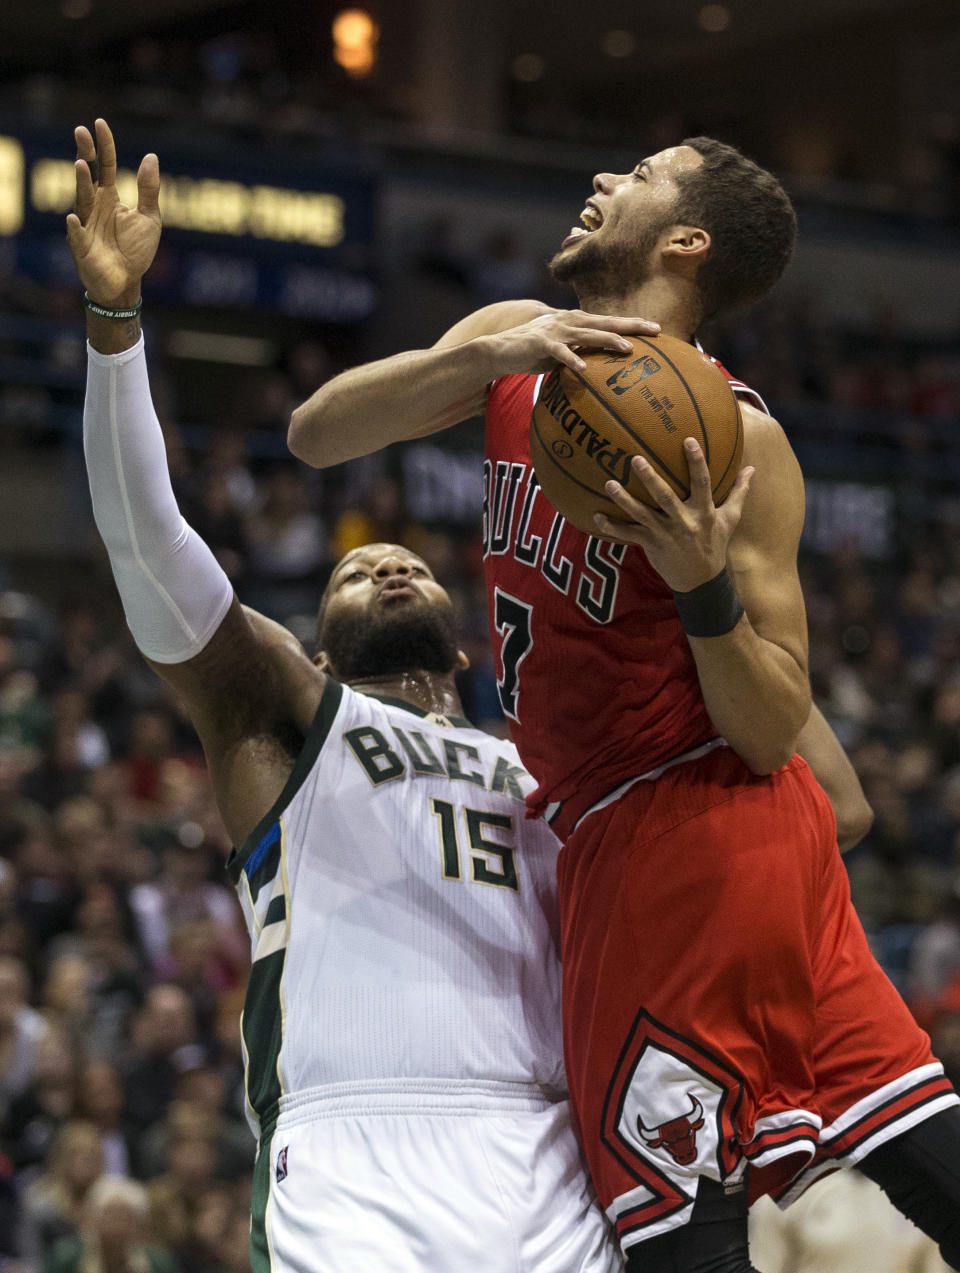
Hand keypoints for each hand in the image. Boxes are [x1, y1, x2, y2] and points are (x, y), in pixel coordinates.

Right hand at [65, 118, 160, 306]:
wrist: (127, 282)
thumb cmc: (136, 250)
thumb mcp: (150, 218)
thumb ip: (149, 189)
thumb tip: (151, 156)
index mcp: (110, 197)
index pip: (105, 165)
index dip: (104, 146)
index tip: (100, 123)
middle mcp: (95, 206)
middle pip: (89, 175)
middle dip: (85, 153)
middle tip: (81, 131)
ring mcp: (86, 225)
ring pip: (82, 201)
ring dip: (81, 184)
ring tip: (81, 165)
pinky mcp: (82, 247)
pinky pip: (77, 236)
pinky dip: (75, 229)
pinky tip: (74, 219)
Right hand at [484, 308, 659, 377]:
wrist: (501, 349)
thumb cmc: (535, 352)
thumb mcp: (563, 351)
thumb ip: (582, 352)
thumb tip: (603, 368)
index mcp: (578, 322)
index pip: (610, 321)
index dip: (633, 324)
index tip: (657, 329)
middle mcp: (570, 321)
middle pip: (606, 322)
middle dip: (631, 325)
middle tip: (655, 330)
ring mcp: (556, 330)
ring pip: (587, 334)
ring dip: (607, 340)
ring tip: (626, 348)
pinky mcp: (541, 342)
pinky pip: (560, 352)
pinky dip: (572, 359)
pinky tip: (583, 368)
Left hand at [593, 439, 754, 591]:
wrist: (701, 580)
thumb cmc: (714, 543)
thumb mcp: (730, 519)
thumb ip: (739, 492)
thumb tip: (751, 469)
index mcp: (704, 512)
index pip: (702, 482)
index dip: (696, 462)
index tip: (688, 440)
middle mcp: (684, 522)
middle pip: (665, 497)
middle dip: (650, 478)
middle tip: (635, 458)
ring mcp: (665, 534)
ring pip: (642, 515)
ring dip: (624, 500)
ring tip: (609, 484)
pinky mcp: (651, 545)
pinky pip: (628, 536)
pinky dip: (612, 528)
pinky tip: (595, 517)